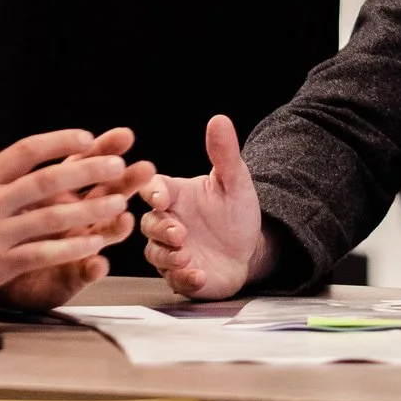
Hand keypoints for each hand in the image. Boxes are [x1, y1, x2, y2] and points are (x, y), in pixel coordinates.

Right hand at [0, 126, 154, 307]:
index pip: (25, 152)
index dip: (58, 142)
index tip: (85, 137)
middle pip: (46, 180)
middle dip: (85, 170)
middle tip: (117, 164)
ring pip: (51, 216)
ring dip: (89, 208)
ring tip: (118, 202)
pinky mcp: (0, 264)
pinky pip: (43, 253)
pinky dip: (71, 247)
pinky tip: (95, 244)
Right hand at [139, 114, 275, 299]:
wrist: (250, 248)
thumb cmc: (235, 211)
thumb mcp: (235, 181)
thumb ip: (224, 154)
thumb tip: (219, 120)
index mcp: (175, 195)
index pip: (153, 188)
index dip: (153, 192)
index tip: (161, 197)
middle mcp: (167, 222)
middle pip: (149, 224)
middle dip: (161, 229)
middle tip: (179, 232)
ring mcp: (171, 251)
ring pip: (156, 254)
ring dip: (168, 256)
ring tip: (186, 256)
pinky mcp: (181, 277)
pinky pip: (175, 280)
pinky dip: (184, 278)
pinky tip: (197, 274)